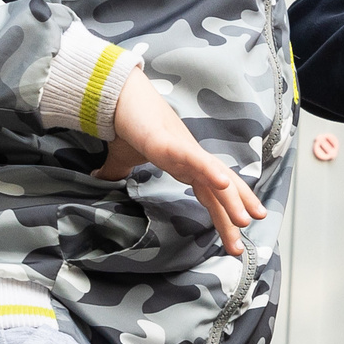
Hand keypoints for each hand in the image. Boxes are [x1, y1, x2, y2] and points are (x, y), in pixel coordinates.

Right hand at [103, 68, 265, 256]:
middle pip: (219, 192)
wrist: (117, 96)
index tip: (234, 239)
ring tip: (244, 220)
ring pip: (214, 177)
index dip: (223, 216)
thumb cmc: (126, 123)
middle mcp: (191, 159)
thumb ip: (115, 171)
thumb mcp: (122, 157)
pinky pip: (194, 158)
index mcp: (185, 166)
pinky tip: (224, 184)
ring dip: (231, 199)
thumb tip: (99, 177)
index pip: (210, 195)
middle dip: (233, 216)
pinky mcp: (170, 141)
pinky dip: (210, 170)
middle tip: (240, 246)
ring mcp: (183, 149)